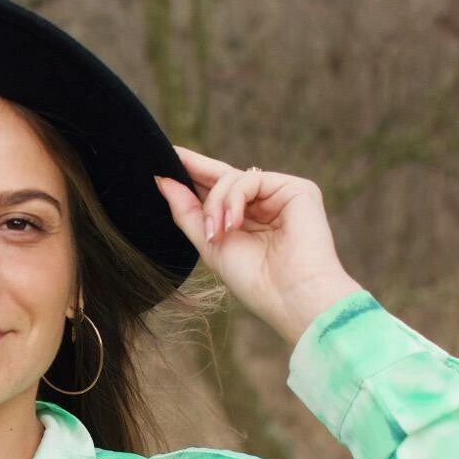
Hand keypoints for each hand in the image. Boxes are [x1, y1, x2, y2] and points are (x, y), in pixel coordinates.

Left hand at [154, 146, 361, 345]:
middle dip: (194, 170)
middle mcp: (265, 203)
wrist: (290, 297)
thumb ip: (187, 211)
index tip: (161, 164)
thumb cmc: (254, 280)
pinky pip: (250, 179)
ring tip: (215, 234)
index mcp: (247, 219)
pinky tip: (233, 224)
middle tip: (168, 161)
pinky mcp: (297, 189)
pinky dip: (233, 200)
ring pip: (231, 179)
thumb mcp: (210, 244)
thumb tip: (161, 180)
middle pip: (223, 176)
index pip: (216, 191)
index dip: (190, 175)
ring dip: (215, 205)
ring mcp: (281, 195)